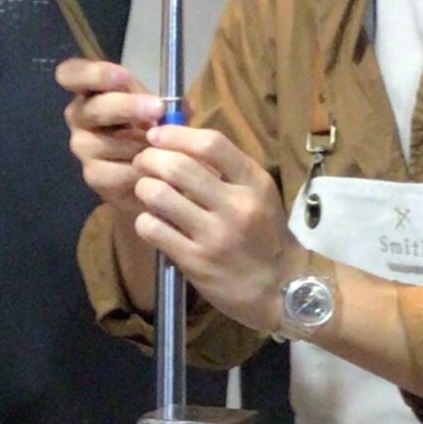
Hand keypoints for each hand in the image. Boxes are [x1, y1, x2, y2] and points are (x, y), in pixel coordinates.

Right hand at [56, 58, 162, 217]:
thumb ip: (166, 101)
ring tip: (163, 146)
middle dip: (128, 107)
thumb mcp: (156, 107)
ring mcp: (82, 147)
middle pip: (95, 108)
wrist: (146, 173)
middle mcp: (78, 116)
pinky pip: (120, 171)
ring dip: (142, 144)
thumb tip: (183, 107)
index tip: (121, 78)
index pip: (71, 74)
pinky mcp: (93, 176)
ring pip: (111, 143)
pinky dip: (142, 169)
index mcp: (90, 90)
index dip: (93, 74)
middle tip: (158, 109)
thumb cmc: (147, 129)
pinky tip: (155, 169)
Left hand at [130, 125, 299, 331]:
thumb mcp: (260, 194)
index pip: (211, 144)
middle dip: (149, 158)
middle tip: (143, 162)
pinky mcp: (195, 262)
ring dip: (143, 188)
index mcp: (254, 183)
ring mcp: (214, 236)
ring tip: (145, 190)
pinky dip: (144, 220)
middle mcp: (236, 207)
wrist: (280, 289)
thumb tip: (182, 140)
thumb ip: (228, 168)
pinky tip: (152, 221)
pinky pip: (153, 229)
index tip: (157, 134)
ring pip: (158, 195)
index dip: (176, 134)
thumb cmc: (266, 235)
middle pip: (177, 166)